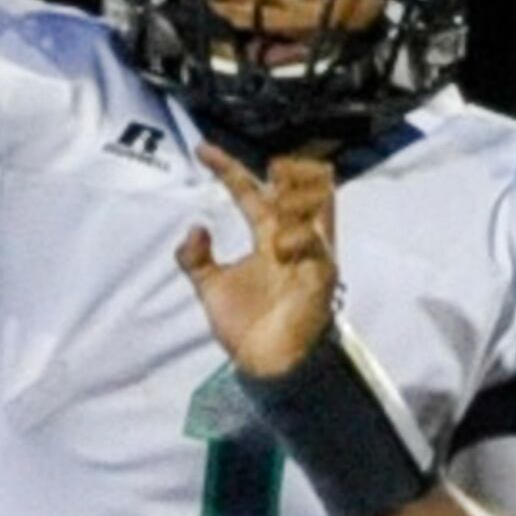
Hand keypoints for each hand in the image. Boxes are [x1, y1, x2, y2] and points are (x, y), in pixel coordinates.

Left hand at [178, 149, 339, 377]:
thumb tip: (194, 227)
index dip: (227, 169)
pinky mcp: (321, 276)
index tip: (202, 150)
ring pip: (317, 206)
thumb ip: (196, 258)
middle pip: (295, 189)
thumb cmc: (246, 327)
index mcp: (266, 237)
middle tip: (273, 163)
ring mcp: (310, 255)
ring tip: (281, 181)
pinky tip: (281, 245)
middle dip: (290, 170)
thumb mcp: (210, 287)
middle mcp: (290, 239)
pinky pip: (316, 246)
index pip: (249, 193)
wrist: (266, 365)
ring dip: (299, 191)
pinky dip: (299, 238)